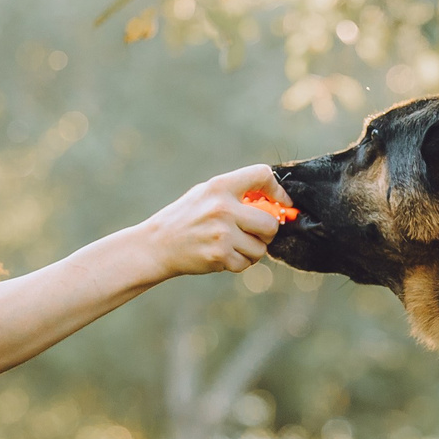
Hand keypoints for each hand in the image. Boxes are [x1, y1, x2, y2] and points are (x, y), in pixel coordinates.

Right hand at [137, 164, 284, 278]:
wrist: (157, 245)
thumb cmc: (186, 218)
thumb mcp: (205, 194)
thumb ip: (236, 194)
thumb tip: (276, 204)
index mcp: (219, 186)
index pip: (262, 175)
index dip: (278, 190)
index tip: (282, 203)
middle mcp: (222, 207)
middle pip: (270, 223)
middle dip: (268, 232)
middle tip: (256, 233)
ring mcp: (221, 233)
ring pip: (261, 248)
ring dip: (252, 250)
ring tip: (233, 244)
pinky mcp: (219, 255)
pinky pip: (246, 263)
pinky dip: (239, 263)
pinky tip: (222, 255)